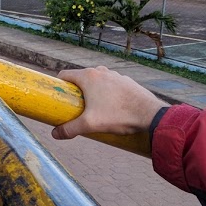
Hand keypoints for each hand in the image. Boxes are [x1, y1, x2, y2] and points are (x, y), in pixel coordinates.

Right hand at [51, 66, 165, 139]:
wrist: (150, 114)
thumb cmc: (118, 116)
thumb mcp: (89, 125)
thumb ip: (69, 129)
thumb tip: (55, 134)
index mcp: (88, 76)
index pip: (64, 75)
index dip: (58, 86)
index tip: (58, 98)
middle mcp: (101, 71)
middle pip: (80, 78)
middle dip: (75, 91)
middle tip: (75, 107)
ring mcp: (115, 75)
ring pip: (96, 81)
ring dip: (92, 92)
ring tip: (94, 109)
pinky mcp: (126, 82)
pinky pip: (110, 85)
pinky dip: (106, 93)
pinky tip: (111, 108)